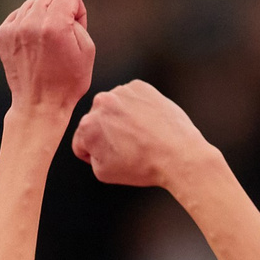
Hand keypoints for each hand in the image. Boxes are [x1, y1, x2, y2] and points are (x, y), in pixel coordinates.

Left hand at [0, 0, 94, 117]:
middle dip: (60, 9)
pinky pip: (18, 14)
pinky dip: (27, 23)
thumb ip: (78, 19)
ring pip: (33, 2)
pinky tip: (33, 42)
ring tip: (47, 40)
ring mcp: (13, 29)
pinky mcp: (2, 35)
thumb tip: (64, 9)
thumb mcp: (88, 49)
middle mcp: (31, 23)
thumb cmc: (68, 81)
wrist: (39, 105)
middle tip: (61, 35)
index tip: (76, 29)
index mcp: (54, 25)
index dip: (77, 10)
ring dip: (43, 14)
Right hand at [71, 79, 214, 189]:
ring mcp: (121, 92)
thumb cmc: (142, 166)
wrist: (178, 154)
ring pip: (114, 107)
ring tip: (140, 135)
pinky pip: (131, 98)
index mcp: (87, 126)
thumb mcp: (103, 172)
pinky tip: (148, 123)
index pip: (81, 140)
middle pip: (96, 120)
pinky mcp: (139, 87)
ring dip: (121, 118)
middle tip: (127, 146)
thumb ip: (90, 154)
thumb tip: (93, 143)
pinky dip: (137, 108)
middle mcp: (100, 103)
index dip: (94, 153)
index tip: (111, 156)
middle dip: (107, 132)